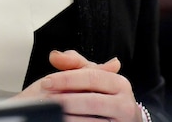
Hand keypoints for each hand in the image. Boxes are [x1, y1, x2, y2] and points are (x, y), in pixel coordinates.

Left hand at [13, 50, 141, 121]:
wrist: (119, 120)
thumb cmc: (101, 96)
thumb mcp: (90, 76)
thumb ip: (73, 63)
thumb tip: (55, 55)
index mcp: (120, 84)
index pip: (91, 77)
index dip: (66, 78)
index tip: (46, 82)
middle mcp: (125, 104)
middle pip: (91, 101)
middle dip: (65, 99)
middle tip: (46, 98)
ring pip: (91, 121)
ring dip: (67, 115)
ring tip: (51, 110)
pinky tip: (61, 120)